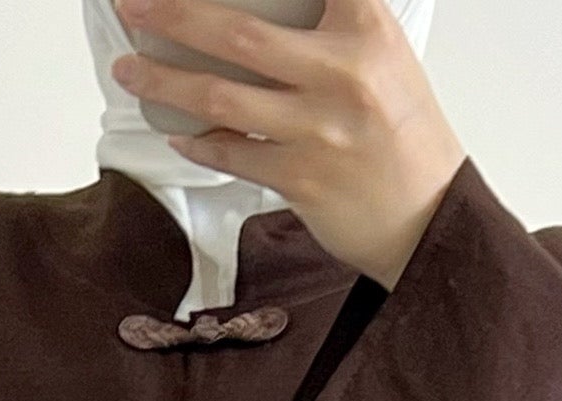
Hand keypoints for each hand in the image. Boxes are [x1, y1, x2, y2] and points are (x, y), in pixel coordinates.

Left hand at [115, 0, 463, 288]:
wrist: (431, 218)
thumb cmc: (403, 135)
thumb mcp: (383, 55)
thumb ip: (333, 23)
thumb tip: (254, 14)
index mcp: (368, 28)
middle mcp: (344, 74)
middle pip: (240, 33)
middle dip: (174, 14)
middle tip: (133, 6)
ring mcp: (321, 130)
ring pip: (223, 98)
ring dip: (165, 81)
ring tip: (131, 69)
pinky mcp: (303, 179)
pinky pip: (233, 153)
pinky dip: (199, 140)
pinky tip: (177, 129)